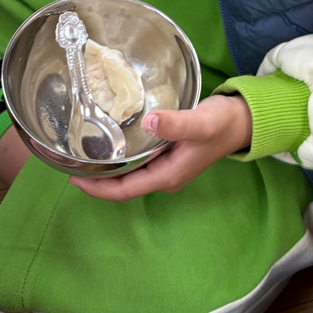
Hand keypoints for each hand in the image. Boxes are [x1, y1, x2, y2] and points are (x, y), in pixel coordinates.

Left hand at [70, 93, 253, 200]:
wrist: (242, 120)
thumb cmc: (222, 123)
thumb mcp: (200, 123)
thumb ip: (175, 123)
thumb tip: (148, 121)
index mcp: (167, 176)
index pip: (123, 191)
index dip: (97, 188)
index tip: (72, 176)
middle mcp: (164, 176)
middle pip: (122, 186)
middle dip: (96, 180)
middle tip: (69, 161)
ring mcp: (166, 167)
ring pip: (129, 174)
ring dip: (107, 168)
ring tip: (83, 152)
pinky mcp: (169, 154)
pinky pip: (138, 161)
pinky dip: (121, 156)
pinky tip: (111, 141)